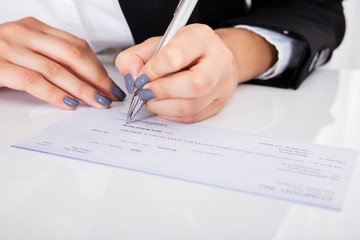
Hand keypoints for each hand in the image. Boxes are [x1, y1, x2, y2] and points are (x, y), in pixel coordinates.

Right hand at [0, 17, 124, 108]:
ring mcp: (9, 48)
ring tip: (97, 102)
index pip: (77, 46)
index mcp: (34, 27)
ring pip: (57, 69)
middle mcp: (24, 33)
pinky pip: (34, 81)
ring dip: (82, 89)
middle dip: (96, 78)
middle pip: (73, 55)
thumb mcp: (26, 50)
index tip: (110, 84)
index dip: (98, 67)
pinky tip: (69, 104)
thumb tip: (86, 80)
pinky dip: (55, 94)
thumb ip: (51, 58)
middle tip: (109, 95)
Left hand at [116, 24, 276, 122]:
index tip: (142, 76)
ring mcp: (222, 84)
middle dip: (161, 92)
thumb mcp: (157, 44)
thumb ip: (136, 57)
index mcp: (201, 37)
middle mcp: (218, 60)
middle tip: (145, 91)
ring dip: (163, 106)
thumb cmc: (184, 50)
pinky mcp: (219, 103)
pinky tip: (165, 104)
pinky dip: (171, 114)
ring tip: (152, 98)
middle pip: (194, 85)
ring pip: (191, 106)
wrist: (212, 58)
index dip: (152, 70)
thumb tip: (131, 77)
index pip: (175, 56)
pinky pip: (192, 117)